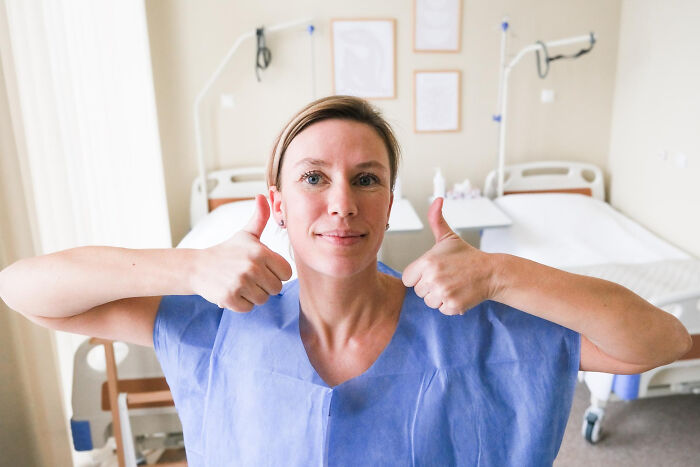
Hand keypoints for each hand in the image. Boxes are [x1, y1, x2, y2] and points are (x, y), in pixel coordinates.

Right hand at [191, 195, 292, 311]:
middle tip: (249, 277)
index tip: (263, 269)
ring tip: (241, 284)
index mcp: (261, 252)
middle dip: (265, 285)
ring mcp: (240, 283)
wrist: (198, 266)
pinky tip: (233, 291)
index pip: (286, 273)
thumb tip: (263, 196)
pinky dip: (241, 304)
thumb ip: (260, 217)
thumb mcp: (246, 234)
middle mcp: (252, 267)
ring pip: (263, 300)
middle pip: (276, 288)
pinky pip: (248, 308)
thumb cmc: (227, 251)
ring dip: (253, 295)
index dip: (276, 273)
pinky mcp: (229, 298)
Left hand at [402, 198, 496, 314]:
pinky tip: (459, 293)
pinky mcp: (453, 305)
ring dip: (439, 296)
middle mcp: (433, 278)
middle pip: (418, 291)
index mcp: (427, 262)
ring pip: (429, 302)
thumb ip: (436, 220)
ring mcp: (443, 293)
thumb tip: (437, 200)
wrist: (491, 272)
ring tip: (452, 285)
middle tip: (446, 277)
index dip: (418, 276)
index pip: (407, 279)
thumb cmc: (467, 256)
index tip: (432, 271)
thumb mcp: (448, 237)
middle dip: (429, 286)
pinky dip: (449, 304)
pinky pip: (442, 309)